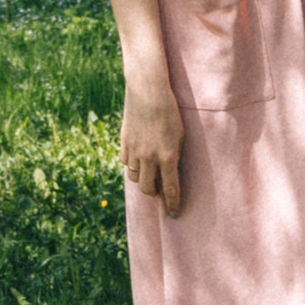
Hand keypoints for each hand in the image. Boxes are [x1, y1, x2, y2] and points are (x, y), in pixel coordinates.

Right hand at [120, 81, 183, 215]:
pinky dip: (133, 165)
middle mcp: (149, 158)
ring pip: (135, 178)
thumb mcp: (179, 135)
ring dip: (143, 180)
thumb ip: (175, 155)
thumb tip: (172, 172)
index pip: (170, 190)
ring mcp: (135, 150)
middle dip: (155, 195)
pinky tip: (139, 160)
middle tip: (161, 192)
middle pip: (148, 189)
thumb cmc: (170, 111)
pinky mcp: (124, 142)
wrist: (148, 90)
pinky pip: (127, 162)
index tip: (174, 214)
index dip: (172, 204)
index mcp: (167, 157)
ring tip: (150, 175)